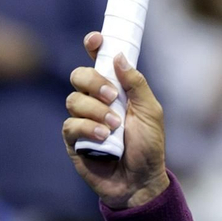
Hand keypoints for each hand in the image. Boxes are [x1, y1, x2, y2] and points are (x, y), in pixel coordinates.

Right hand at [63, 32, 167, 208]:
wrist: (140, 181)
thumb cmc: (149, 146)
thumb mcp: (151, 111)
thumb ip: (136, 84)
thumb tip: (119, 55)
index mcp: (116, 90)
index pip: (99, 62)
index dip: (94, 47)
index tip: (96, 40)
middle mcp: (96, 101)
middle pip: (78, 76)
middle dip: (93, 82)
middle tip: (111, 96)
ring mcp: (82, 120)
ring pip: (73, 100)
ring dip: (96, 111)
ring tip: (114, 126)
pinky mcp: (73, 140)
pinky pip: (70, 124)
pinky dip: (89, 128)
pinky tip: (104, 137)